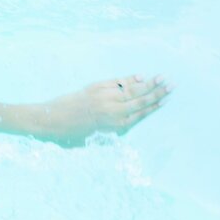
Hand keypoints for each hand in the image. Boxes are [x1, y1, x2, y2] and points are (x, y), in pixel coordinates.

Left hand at [38, 74, 170, 144]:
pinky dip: (128, 79)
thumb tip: (121, 133)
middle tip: (173, 84)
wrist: (46, 121)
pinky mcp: (94, 88)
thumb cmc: (67, 137)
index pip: (139, 114)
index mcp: (113, 126)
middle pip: (140, 100)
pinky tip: (139, 76)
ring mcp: (103, 97)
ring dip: (147, 83)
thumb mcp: (91, 143)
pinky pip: (115, 82)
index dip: (153, 107)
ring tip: (162, 77)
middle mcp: (112, 111)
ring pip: (130, 89)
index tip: (166, 100)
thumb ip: (108, 137)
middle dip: (157, 92)